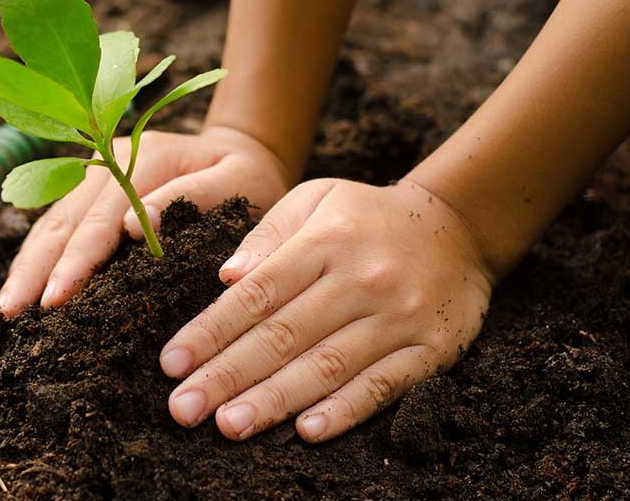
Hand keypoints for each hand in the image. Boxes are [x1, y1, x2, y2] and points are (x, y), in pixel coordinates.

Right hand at [0, 125, 290, 315]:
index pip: (101, 218)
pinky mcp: (88, 191)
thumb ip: (192, 196)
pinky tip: (18, 290)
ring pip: (49, 224)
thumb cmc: (248, 176)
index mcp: (143, 157)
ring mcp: (92, 174)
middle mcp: (107, 161)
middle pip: (62, 221)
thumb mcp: (239, 182)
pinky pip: (55, 226)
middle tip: (6, 317)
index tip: (55, 299)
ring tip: (0, 312)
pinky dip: (35, 259)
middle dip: (32, 271)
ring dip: (24, 268)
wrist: (242, 150)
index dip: (76, 260)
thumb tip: (134, 226)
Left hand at [159, 178, 494, 442]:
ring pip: (327, 366)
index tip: (171, 362)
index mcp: (325, 242)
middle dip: (228, 375)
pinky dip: (346, 411)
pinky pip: (384, 385)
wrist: (458, 227)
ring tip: (229, 425)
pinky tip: (308, 431)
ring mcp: (398, 317)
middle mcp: (360, 280)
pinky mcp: (431, 349)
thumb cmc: (366, 216)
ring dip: (275, 400)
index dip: (211, 331)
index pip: (258, 293)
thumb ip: (267, 234)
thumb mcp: (316, 198)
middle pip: (284, 335)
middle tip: (184, 409)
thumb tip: (225, 277)